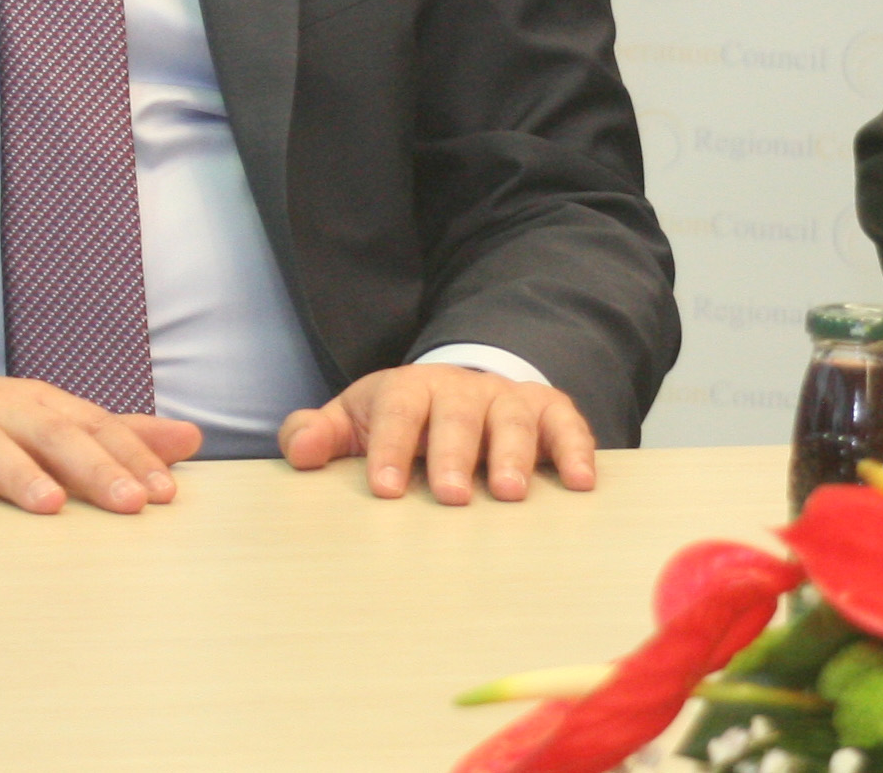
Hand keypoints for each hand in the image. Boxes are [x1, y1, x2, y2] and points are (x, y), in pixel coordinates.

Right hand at [0, 374, 202, 513]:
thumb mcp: (45, 428)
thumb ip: (114, 437)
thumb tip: (190, 441)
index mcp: (39, 403)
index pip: (94, 427)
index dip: (130, 457)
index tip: (164, 494)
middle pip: (51, 432)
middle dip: (93, 467)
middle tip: (130, 502)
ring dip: (20, 473)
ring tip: (51, 505)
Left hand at [278, 363, 596, 503]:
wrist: (460, 387)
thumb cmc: (402, 418)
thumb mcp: (355, 420)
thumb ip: (319, 434)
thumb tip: (301, 452)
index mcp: (410, 390)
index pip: (398, 411)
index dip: (390, 446)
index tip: (385, 488)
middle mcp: (462, 390)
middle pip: (457, 415)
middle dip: (454, 454)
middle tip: (451, 496)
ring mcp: (507, 400)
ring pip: (513, 420)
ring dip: (513, 454)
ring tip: (510, 494)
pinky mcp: (548, 413)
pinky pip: (567, 425)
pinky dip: (576, 450)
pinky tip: (580, 482)